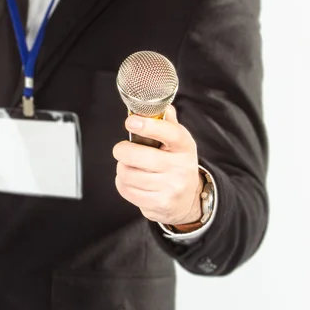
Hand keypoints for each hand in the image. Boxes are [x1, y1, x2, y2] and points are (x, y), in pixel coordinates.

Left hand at [113, 106, 202, 225]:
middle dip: (122, 151)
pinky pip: (127, 190)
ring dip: (122, 169)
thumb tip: (154, 106)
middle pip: (139, 156)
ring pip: (128, 174)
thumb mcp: (178, 144)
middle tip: (121, 150)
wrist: (188, 200)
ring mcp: (170, 187)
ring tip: (128, 167)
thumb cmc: (176, 166)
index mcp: (185, 147)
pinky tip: (130, 181)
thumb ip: (166, 123)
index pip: (169, 132)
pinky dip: (122, 184)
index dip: (147, 126)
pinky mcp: (159, 204)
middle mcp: (180, 167)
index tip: (130, 122)